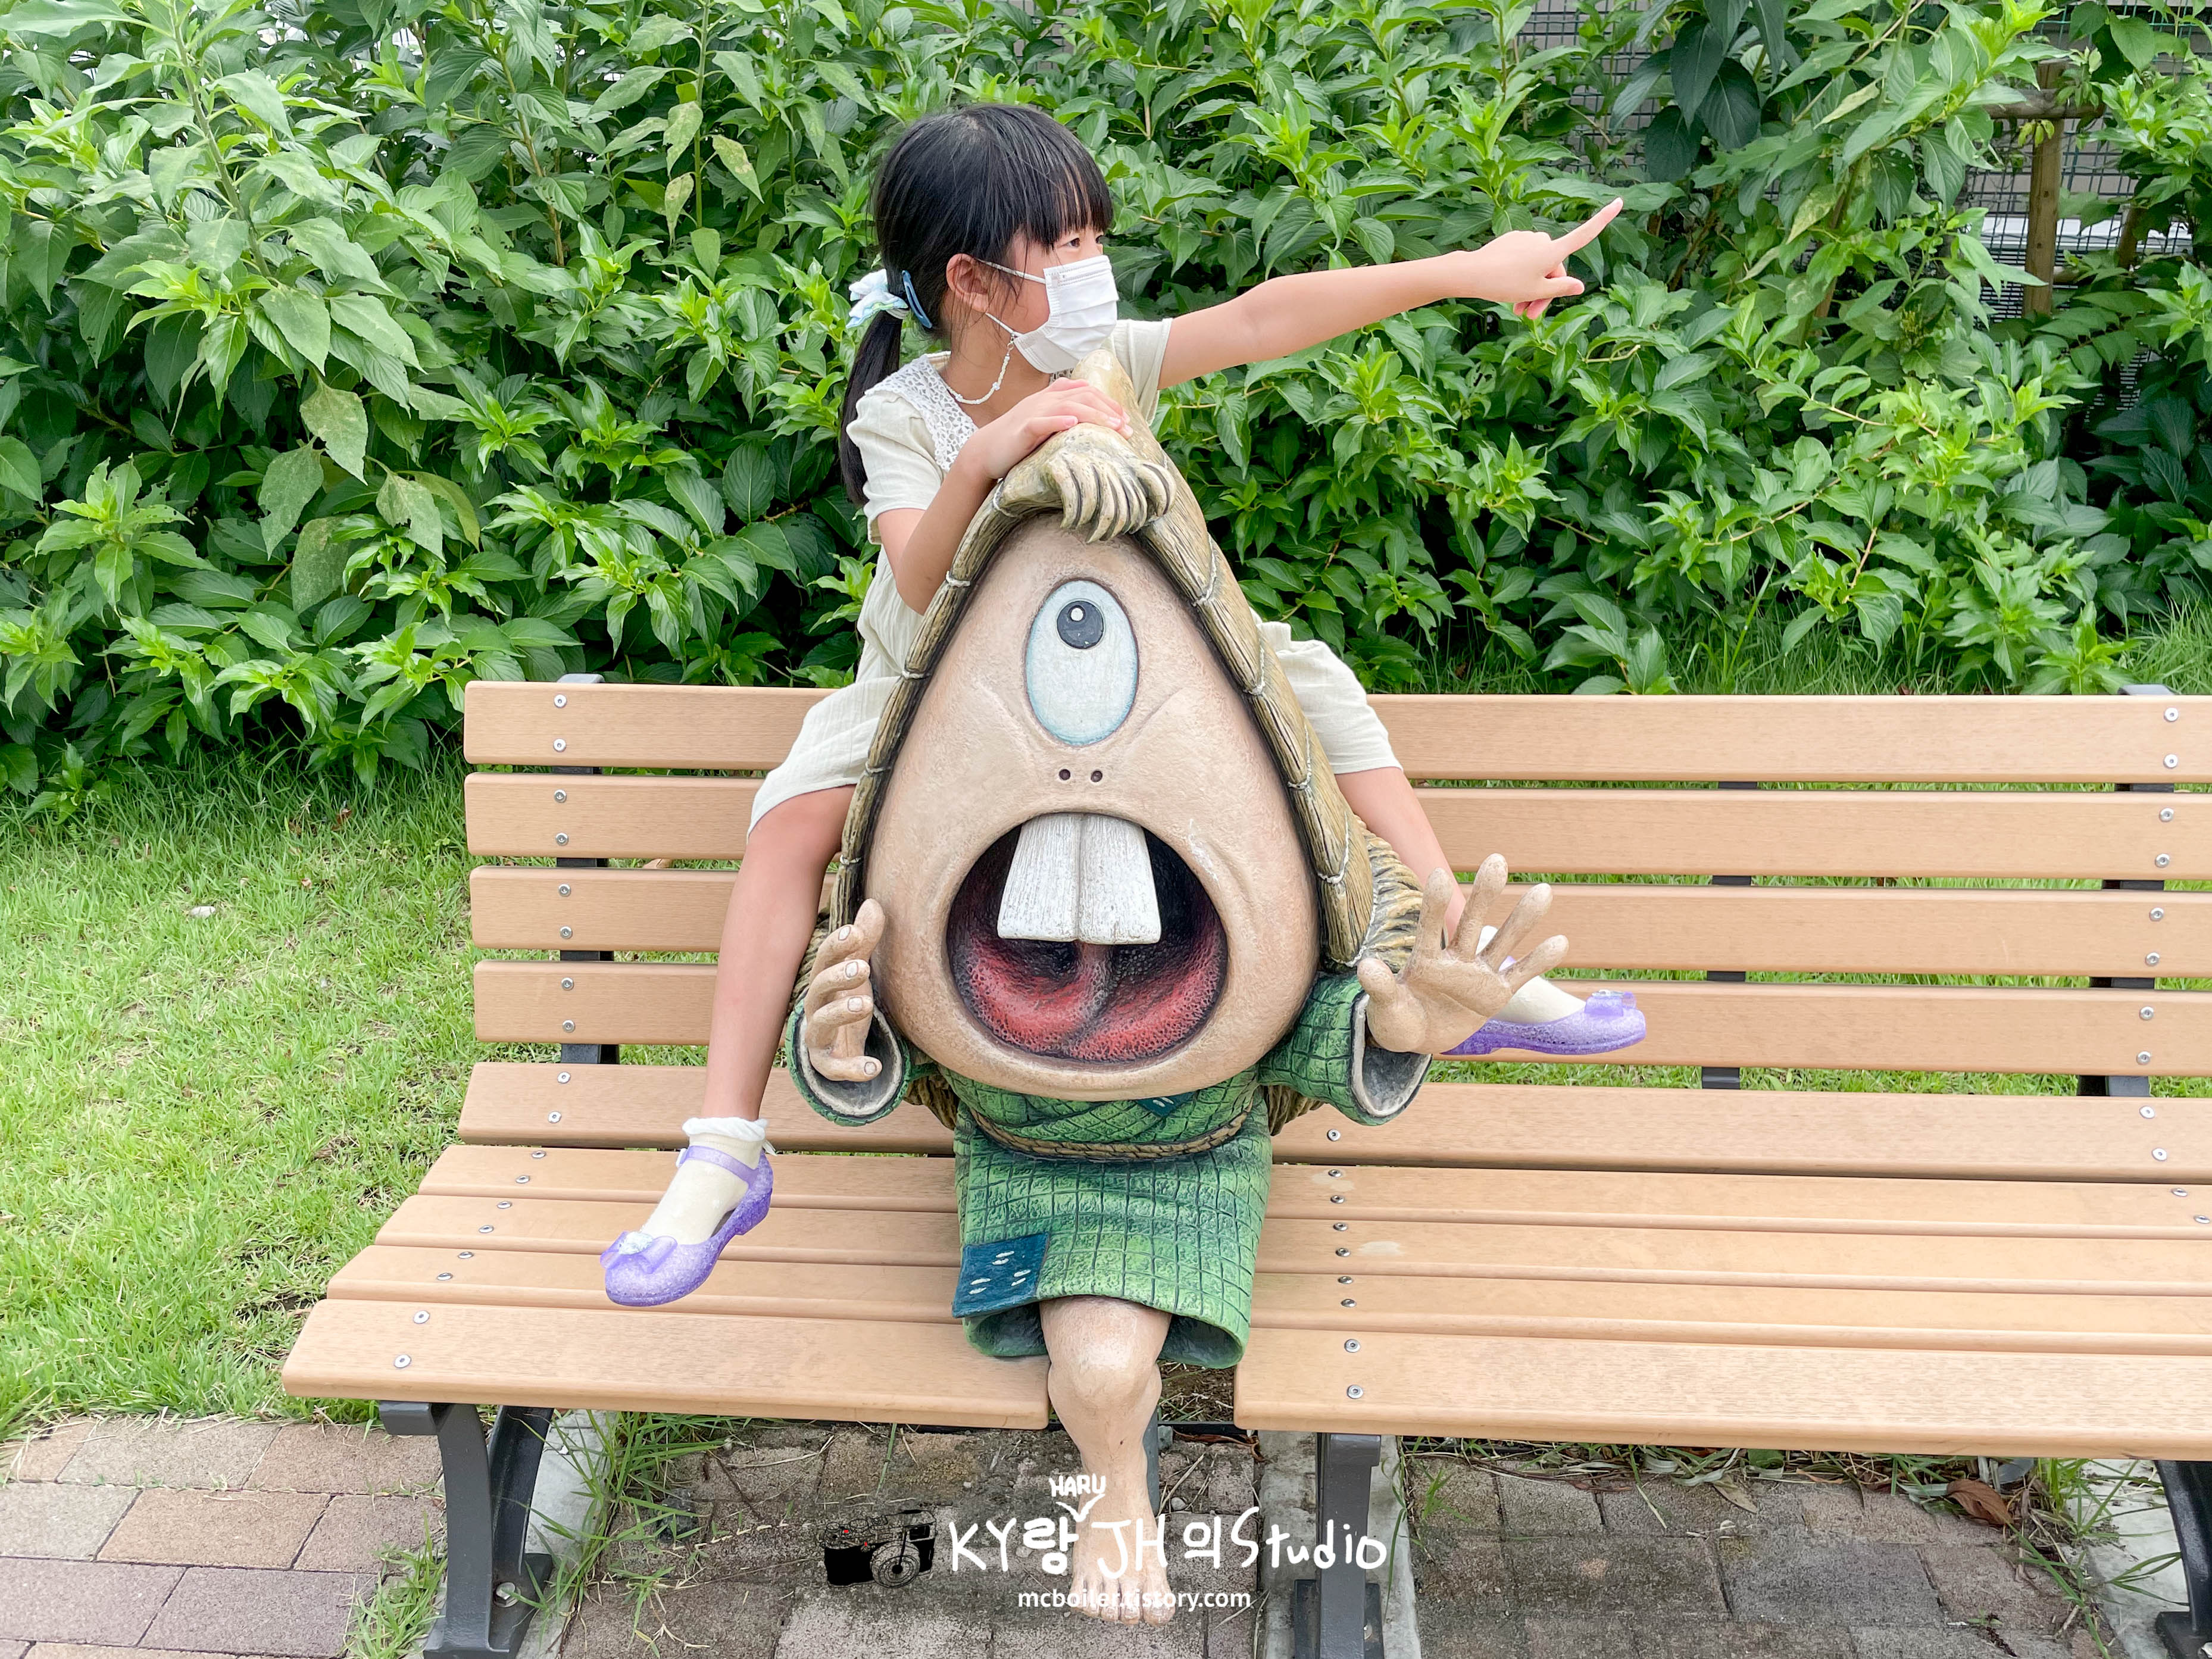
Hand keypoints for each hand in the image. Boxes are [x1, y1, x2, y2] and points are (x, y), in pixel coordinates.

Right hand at [802, 898, 885, 1081]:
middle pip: (818, 988)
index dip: (837, 946)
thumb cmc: (843, 1000)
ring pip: (821, 1024)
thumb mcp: (856, 970)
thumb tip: (873, 903)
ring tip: (866, 1004)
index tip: (855, 933)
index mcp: (822, 981)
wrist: (832, 1048)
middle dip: (838, 977)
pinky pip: (835, 1068)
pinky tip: (874, 1068)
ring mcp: (817, 1036)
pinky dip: (852, 1069)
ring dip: (841, 1013)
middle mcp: (815, 1007)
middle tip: (863, 967)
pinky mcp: (826, 1064)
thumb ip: (865, 942)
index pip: (824, 959)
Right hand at [955, 379, 1132, 484]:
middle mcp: (1045, 399)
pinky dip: (1059, 421)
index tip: (1126, 419)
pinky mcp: (1023, 428)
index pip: (1086, 391)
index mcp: (1051, 397)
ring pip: (1069, 406)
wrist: (986, 451)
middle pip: (1083, 395)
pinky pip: (1042, 422)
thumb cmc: (1018, 442)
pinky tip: (1073, 424)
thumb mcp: (1046, 426)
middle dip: (1108, 409)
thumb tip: (1092, 428)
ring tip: (1113, 426)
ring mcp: (1034, 412)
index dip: (1108, 402)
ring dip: (1094, 415)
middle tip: (1127, 427)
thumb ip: (1066, 420)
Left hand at [1355, 856, 1568, 1054]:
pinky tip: (1560, 941)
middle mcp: (1454, 960)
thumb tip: (1366, 966)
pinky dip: (1538, 961)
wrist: (1418, 1038)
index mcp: (1424, 960)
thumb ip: (1381, 988)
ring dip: (1521, 919)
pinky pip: (1519, 974)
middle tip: (1497, 860)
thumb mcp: (1386, 1009)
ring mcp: (1477, 975)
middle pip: (1470, 922)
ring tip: (1543, 890)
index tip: (1438, 874)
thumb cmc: (1397, 1019)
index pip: (1430, 926)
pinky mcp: (1495, 994)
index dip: (1434, 904)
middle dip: (1484, 894)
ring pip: (1502, 941)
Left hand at [1446, 199, 1622, 319]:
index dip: (1603, 219)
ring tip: (1519, 310)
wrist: (1472, 273)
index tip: (1619, 201)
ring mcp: (1527, 238)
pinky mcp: (1512, 240)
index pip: (1585, 234)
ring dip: (1532, 288)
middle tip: (1531, 315)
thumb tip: (1580, 285)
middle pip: (1554, 267)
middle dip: (1546, 291)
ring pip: (1537, 266)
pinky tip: (1508, 290)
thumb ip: (1560, 288)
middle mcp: (1543, 240)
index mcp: (1553, 251)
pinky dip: (1521, 275)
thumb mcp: (1536, 291)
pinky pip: (1524, 259)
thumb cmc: (1506, 284)